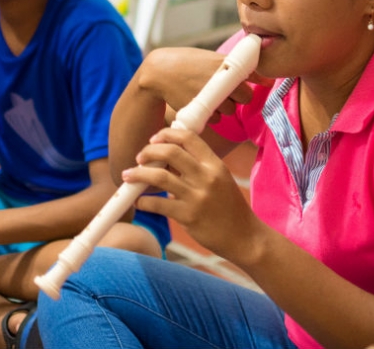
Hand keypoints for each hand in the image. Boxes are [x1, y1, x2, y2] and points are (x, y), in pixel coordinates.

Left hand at [122, 127, 257, 256]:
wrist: (245, 237)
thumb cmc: (229, 208)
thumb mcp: (219, 180)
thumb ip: (195, 168)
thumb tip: (164, 159)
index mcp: (214, 164)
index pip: (188, 137)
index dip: (166, 134)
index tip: (153, 139)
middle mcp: (206, 177)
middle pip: (170, 152)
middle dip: (148, 151)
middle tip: (139, 158)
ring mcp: (197, 197)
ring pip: (159, 177)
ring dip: (138, 174)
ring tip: (128, 176)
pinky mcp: (189, 217)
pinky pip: (158, 204)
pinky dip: (143, 201)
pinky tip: (139, 202)